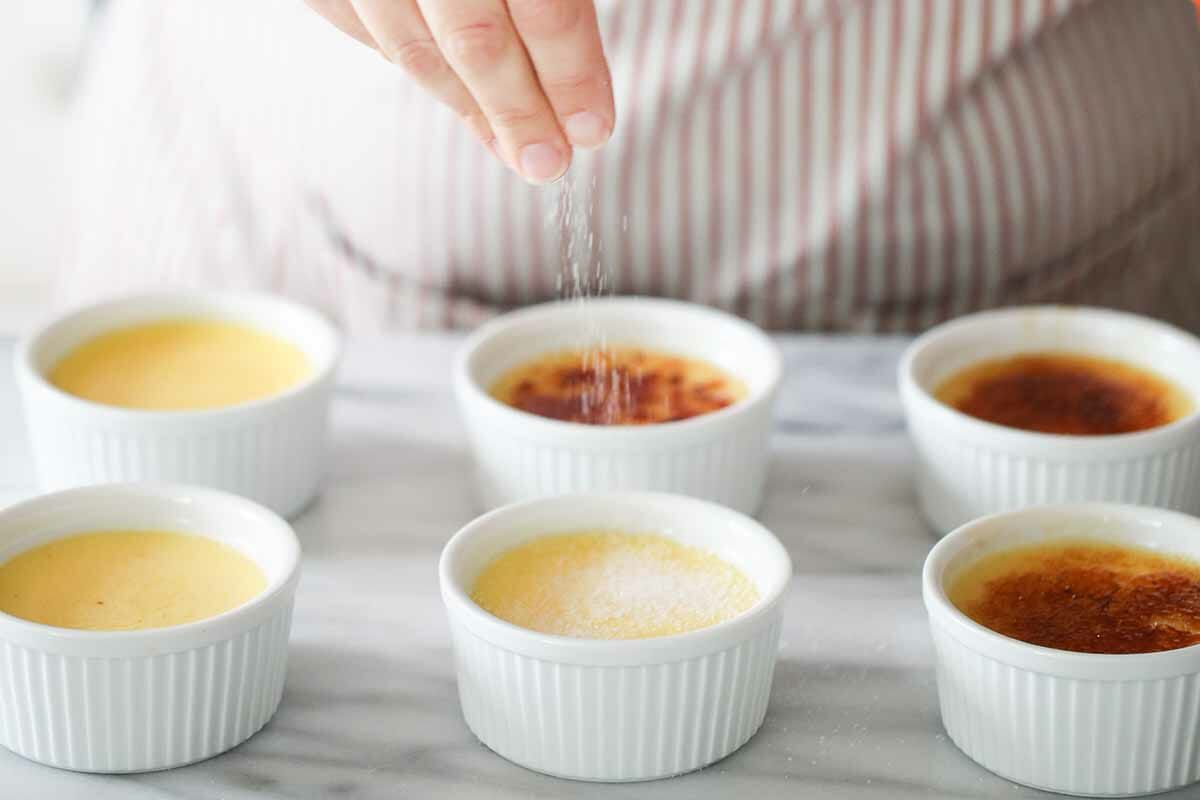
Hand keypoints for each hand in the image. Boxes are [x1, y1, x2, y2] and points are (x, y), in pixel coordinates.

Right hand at [306, 0, 613, 183]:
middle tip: (549, 164)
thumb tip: (583, 84)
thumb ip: (556, 0)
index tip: (593, 129)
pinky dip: (406, 62)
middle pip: (476, 41)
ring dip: (466, 106)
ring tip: (509, 145)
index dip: (572, 76)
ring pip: (412, 47)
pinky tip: (449, 89)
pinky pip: (357, 25)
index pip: (546, 8)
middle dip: (518, 113)